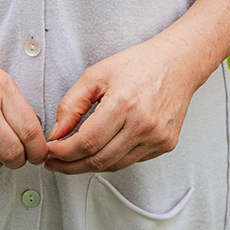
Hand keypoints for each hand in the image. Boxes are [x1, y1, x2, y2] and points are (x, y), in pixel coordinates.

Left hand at [43, 35, 202, 174]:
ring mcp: (157, 137)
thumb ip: (71, 105)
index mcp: (124, 104)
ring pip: (113, 165)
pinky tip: (105, 146)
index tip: (50, 151)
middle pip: (97, 160)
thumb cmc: (139, 65)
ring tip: (75, 157)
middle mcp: (143, 124)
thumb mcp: (96, 75)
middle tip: (55, 161)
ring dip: (89, 165)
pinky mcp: (166, 144)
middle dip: (70, 165)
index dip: (62, 152)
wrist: (178, 63)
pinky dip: (113, 158)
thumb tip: (56, 135)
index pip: (86, 142)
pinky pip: (131, 161)